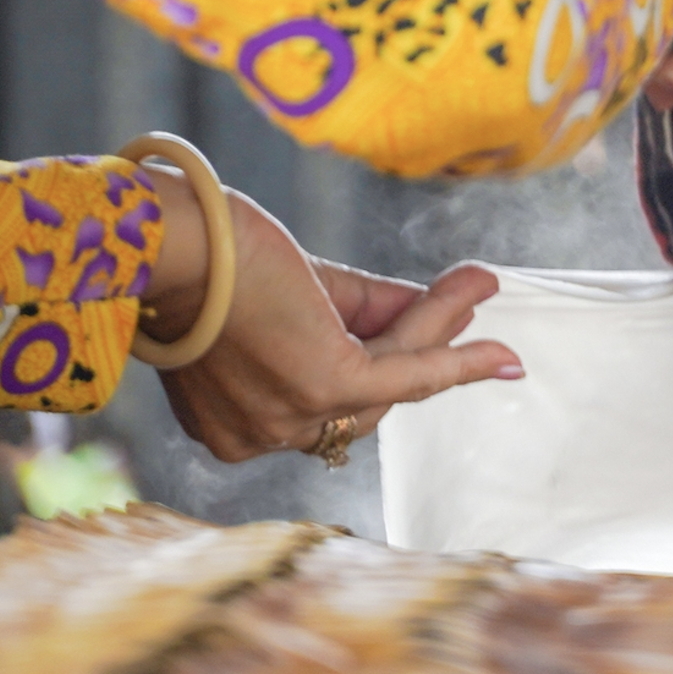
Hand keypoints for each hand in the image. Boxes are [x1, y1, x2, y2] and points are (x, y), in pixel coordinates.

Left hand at [139, 167, 519, 462]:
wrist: (172, 237)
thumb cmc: (209, 250)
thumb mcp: (291, 291)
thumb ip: (363, 309)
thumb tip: (448, 308)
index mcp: (231, 422)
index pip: (323, 400)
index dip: (380, 359)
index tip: (426, 340)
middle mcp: (258, 436)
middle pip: (364, 399)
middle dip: (418, 341)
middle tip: (468, 294)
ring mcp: (292, 418)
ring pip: (390, 377)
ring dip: (439, 325)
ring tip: (479, 282)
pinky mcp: (323, 385)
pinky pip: (408, 376)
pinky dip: (457, 359)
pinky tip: (500, 352)